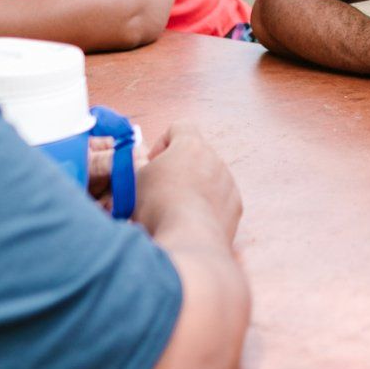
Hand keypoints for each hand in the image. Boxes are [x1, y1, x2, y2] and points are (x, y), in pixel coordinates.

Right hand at [132, 121, 241, 244]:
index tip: (151, 164)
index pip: (180, 127)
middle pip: (195, 155)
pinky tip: (191, 224)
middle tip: (159, 191)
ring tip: (174, 212)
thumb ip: (138, 165)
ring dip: (194, 189)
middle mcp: (215, 159)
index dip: (162, 143)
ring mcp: (228, 183)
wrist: (189, 241)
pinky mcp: (235, 207)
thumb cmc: (158, 206)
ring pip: (209, 179)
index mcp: (191, 146)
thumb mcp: (134, 181)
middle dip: (178, 169)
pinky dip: (207, 208)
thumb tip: (141, 163)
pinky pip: (219, 200)